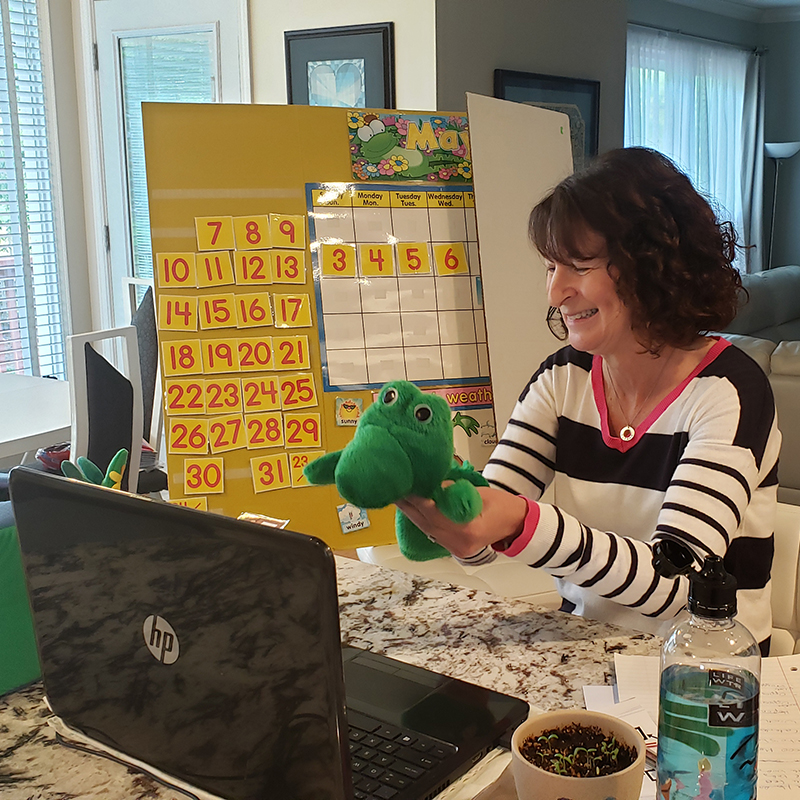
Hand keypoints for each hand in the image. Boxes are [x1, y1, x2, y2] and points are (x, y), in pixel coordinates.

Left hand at [395, 486, 527, 558]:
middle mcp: (460, 543)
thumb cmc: (504, 506)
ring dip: (411, 512)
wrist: (517, 524)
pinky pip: (432, 533)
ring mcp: (456, 549)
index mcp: (469, 530)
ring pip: (426, 529)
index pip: (434, 513)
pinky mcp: (454, 548)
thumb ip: (453, 491)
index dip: (417, 499)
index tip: (405, 486)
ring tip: (398, 496)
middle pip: (425, 523)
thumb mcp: (480, 493)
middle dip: (408, 505)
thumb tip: (430, 483)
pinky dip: (421, 520)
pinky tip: (412, 508)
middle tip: (394, 488)